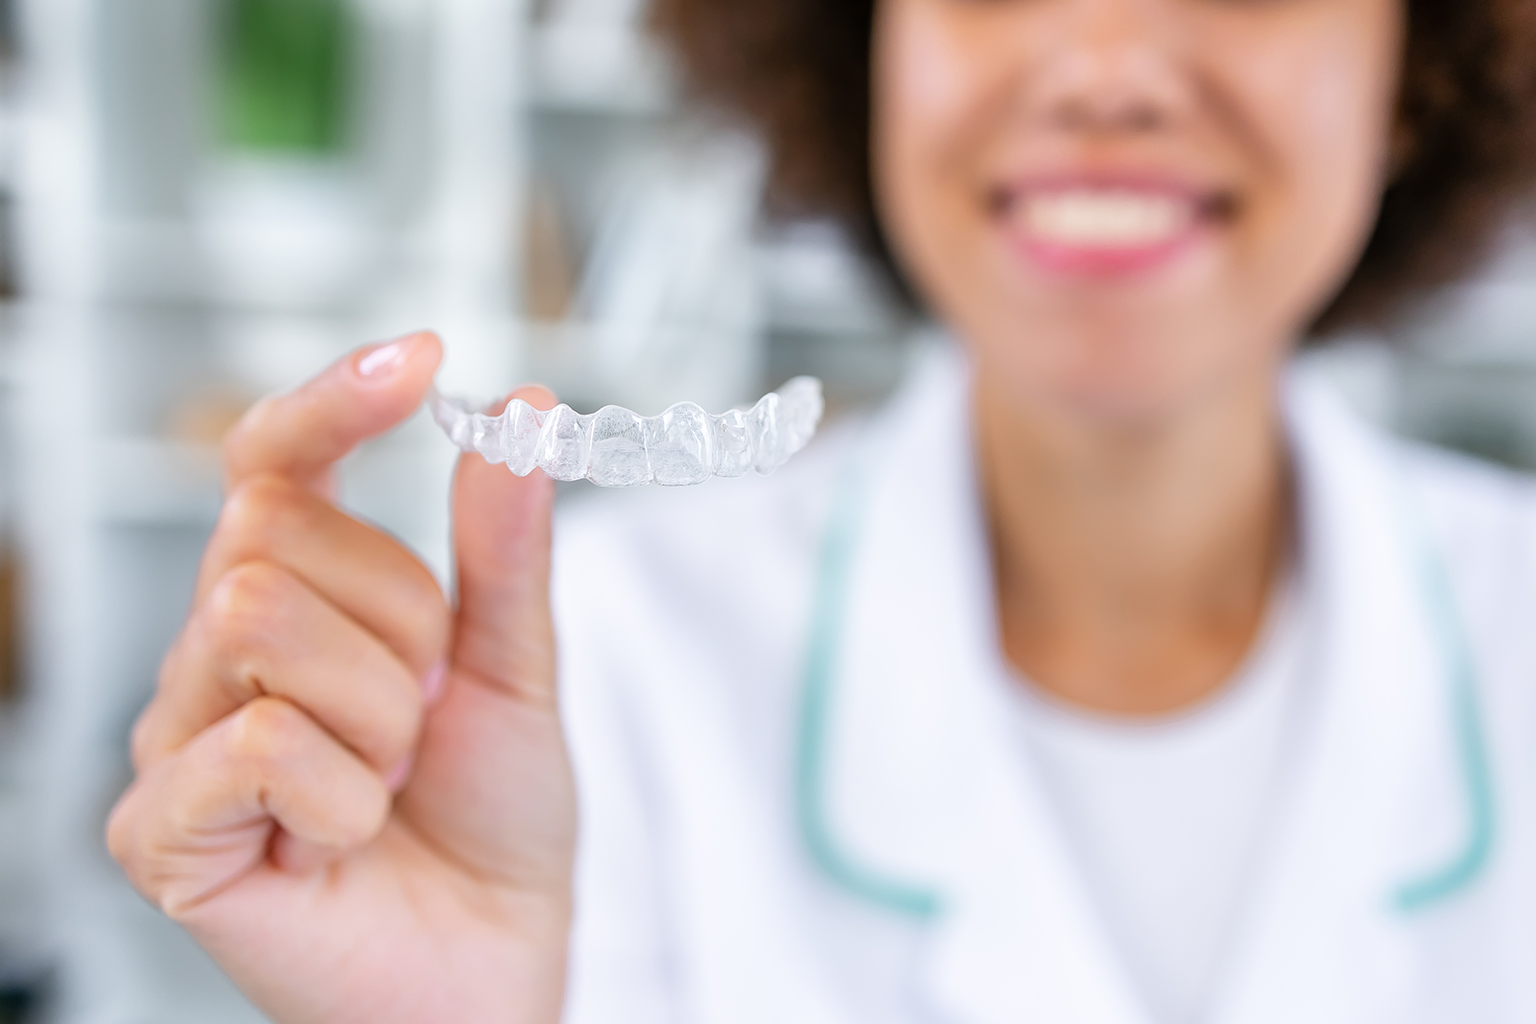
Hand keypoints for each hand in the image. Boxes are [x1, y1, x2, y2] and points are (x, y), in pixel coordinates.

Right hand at [108, 333, 574, 1023]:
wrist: (488, 969)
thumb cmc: (492, 826)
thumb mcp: (515, 670)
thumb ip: (503, 548)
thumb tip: (521, 411)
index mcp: (300, 601)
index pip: (274, 462)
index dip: (333, 398)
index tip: (422, 355)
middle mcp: (218, 657)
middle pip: (272, 531)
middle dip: (398, 618)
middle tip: (425, 710)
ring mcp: (177, 740)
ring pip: (259, 618)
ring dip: (375, 707)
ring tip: (389, 776)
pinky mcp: (159, 830)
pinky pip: (254, 742)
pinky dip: (342, 791)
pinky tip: (348, 836)